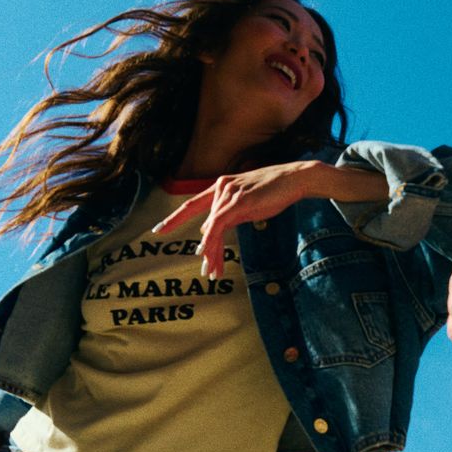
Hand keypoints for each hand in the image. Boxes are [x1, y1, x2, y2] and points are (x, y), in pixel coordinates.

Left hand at [153, 161, 319, 278]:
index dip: (174, 218)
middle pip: (204, 224)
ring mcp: (228, 194)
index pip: (191, 204)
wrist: (294, 179)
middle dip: (205, 250)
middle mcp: (220, 188)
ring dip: (212, 252)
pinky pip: (219, 225)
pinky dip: (210, 240)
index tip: (158, 230)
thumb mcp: (247, 205)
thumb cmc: (274, 192)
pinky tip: (205, 253)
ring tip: (212, 271)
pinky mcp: (238, 201)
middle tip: (205, 270)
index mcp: (220, 187)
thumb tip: (210, 231)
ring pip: (212, 228)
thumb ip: (229, 216)